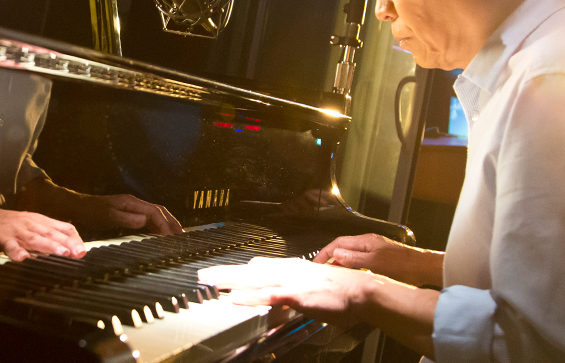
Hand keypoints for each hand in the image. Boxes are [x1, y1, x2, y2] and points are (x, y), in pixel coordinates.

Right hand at [0, 202, 85, 260]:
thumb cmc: (2, 225)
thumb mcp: (26, 228)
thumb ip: (43, 237)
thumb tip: (65, 249)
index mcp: (38, 221)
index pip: (62, 227)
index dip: (74, 239)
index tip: (84, 251)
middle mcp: (29, 223)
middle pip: (52, 233)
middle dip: (68, 243)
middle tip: (80, 254)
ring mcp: (14, 229)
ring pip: (35, 238)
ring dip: (50, 245)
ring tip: (63, 253)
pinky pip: (8, 244)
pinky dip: (16, 251)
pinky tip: (23, 258)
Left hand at [74, 194, 182, 234]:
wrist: (78, 207)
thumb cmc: (91, 212)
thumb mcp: (107, 216)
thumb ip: (126, 219)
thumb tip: (144, 221)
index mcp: (132, 203)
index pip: (155, 212)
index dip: (164, 224)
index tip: (170, 237)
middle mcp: (135, 204)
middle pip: (159, 211)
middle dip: (171, 222)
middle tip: (182, 235)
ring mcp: (132, 208)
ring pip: (155, 215)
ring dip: (166, 224)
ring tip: (176, 236)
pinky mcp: (129, 214)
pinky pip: (148, 220)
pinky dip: (157, 227)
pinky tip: (160, 235)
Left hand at [198, 257, 379, 325]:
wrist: (362, 290)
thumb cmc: (342, 292)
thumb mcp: (313, 287)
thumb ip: (294, 290)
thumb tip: (281, 297)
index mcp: (292, 268)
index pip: (258, 266)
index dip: (237, 269)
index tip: (220, 271)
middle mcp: (288, 270)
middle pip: (249, 269)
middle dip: (225, 272)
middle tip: (203, 274)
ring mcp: (291, 281)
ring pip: (253, 279)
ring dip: (229, 281)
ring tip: (209, 283)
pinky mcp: (296, 294)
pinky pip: (268, 295)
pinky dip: (250, 297)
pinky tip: (235, 299)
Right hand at [312, 234, 442, 286]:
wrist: (424, 270)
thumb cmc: (403, 265)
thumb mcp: (375, 263)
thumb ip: (354, 258)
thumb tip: (336, 255)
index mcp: (366, 241)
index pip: (338, 243)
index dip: (325, 252)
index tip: (316, 263)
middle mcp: (369, 244)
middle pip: (344, 249)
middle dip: (331, 259)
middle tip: (322, 272)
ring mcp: (375, 252)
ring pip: (351, 257)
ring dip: (341, 265)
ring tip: (333, 277)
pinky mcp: (380, 262)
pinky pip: (359, 263)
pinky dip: (351, 269)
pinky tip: (351, 279)